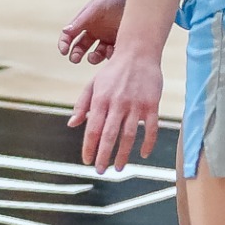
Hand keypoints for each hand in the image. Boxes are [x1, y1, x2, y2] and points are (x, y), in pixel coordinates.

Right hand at [59, 0, 130, 63]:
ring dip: (92, 58)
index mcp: (86, 21)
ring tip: (94, 56)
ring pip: (96, 54)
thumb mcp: (97, 5)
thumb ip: (82, 20)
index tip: (64, 51)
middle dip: (76, 54)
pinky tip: (111, 51)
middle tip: (76, 59)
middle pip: (80, 47)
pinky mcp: (122, 42)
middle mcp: (96, 30)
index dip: (64, 43)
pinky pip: (113, 55)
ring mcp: (108, 37)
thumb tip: (66, 31)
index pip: (70, 34)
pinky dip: (109, 56)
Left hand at [69, 48, 162, 172]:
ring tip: (118, 168)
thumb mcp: (92, 85)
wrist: (138, 53)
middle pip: (109, 135)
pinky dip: (148, 142)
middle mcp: (117, 103)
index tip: (87, 161)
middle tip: (100, 171)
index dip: (89, 147)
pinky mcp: (152, 104)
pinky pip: (151, 128)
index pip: (92, 128)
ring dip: (124, 154)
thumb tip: (72, 124)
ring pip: (129, 134)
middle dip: (104, 155)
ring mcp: (136, 104)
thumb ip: (82, 105)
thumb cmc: (113, 71)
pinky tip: (143, 154)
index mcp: (100, 99)